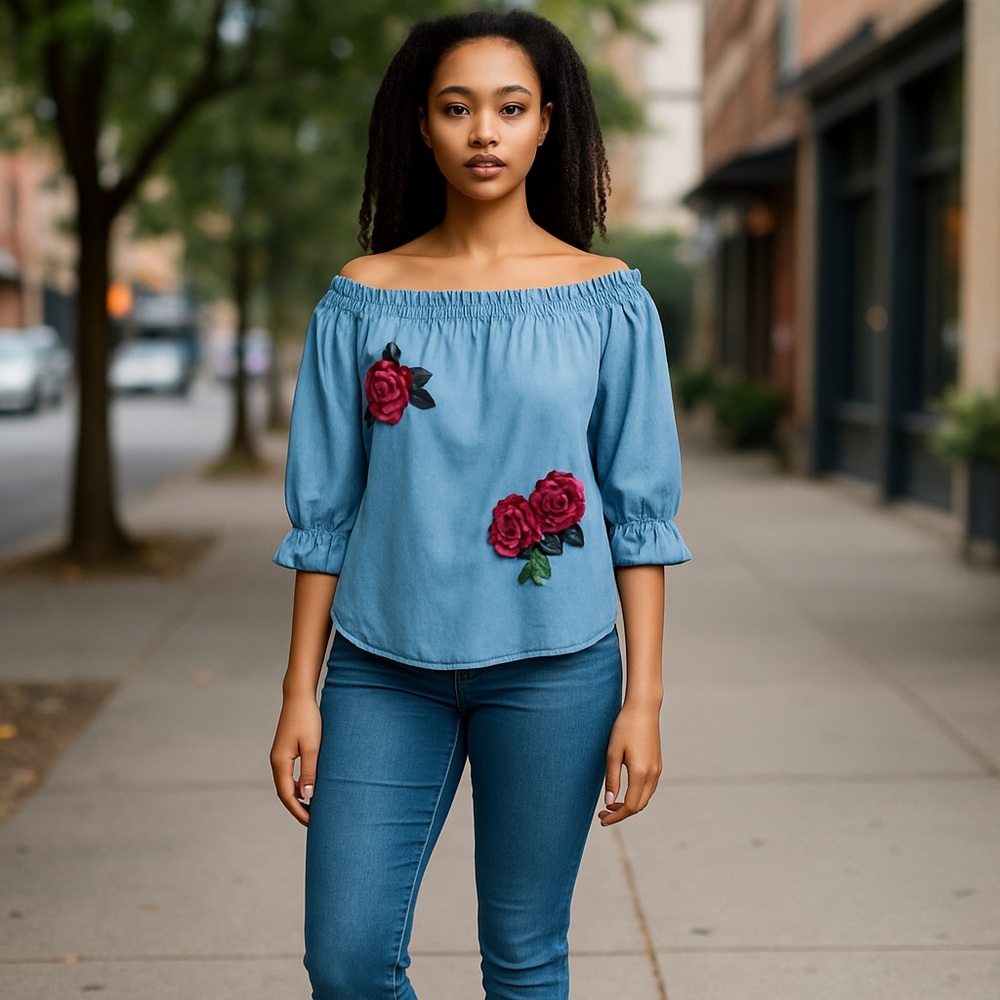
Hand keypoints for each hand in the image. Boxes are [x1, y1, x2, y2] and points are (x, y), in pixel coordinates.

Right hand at [270, 695, 321, 825]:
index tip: (311, 823)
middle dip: (297, 808)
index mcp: (280, 762)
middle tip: (312, 821)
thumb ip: (309, 772)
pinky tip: (310, 787)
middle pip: (284, 792)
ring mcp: (280, 755)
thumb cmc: (308, 719)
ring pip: (287, 784)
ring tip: (313, 808)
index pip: (287, 795)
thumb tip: (307, 797)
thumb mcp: (312, 747)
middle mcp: (276, 761)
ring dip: (297, 797)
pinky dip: (298, 785)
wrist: (299, 696)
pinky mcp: (286, 750)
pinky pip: (290, 774)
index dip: (298, 811)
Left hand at [599, 702, 661, 825]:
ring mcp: (657, 769)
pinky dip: (637, 795)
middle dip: (622, 813)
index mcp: (641, 773)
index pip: (631, 806)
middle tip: (603, 813)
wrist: (643, 708)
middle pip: (639, 805)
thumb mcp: (613, 753)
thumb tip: (610, 803)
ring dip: (630, 805)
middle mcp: (653, 774)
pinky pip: (649, 788)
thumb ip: (612, 780)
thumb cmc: (625, 727)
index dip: (616, 816)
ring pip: (645, 798)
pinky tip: (624, 791)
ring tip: (611, 804)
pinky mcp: (658, 764)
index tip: (602, 819)